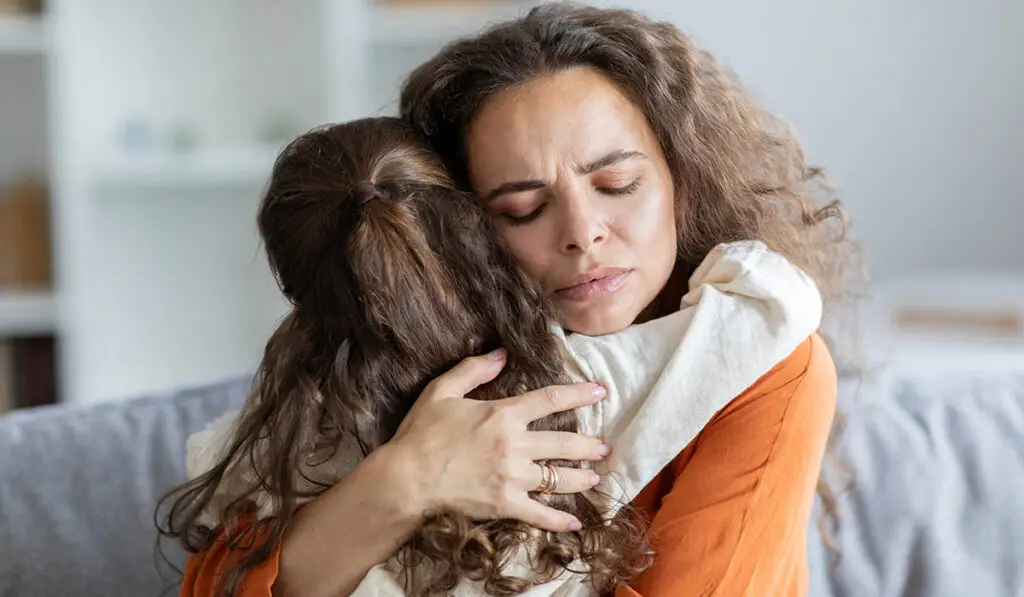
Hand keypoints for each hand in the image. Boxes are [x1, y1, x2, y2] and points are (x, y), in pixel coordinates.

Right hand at [387, 349, 609, 531]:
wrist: (406, 478)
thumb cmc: (421, 433)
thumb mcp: (442, 391)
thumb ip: (474, 369)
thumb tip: (503, 354)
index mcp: (503, 414)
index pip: (551, 400)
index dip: (579, 394)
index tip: (601, 392)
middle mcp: (515, 445)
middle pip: (564, 443)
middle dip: (590, 445)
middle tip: (605, 448)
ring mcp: (512, 477)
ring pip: (559, 478)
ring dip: (582, 478)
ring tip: (595, 478)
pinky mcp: (505, 504)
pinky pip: (541, 514)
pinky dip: (560, 520)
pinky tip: (575, 522)